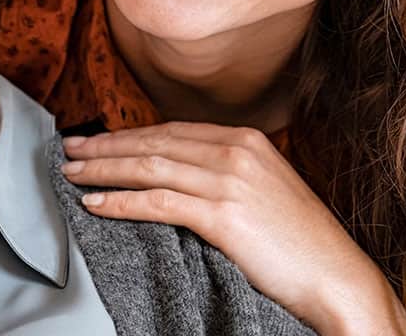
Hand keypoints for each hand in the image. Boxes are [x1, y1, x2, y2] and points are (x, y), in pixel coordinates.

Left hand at [62, 122, 405, 334]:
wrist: (336, 275)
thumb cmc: (300, 243)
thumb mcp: (265, 190)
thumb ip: (227, 173)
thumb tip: (179, 175)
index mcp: (247, 139)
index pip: (171, 130)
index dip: (129, 134)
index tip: (97, 140)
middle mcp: (237, 150)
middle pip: (154, 142)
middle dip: (106, 145)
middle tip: (69, 149)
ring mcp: (230, 180)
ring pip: (149, 167)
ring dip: (103, 170)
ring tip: (72, 174)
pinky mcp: (223, 215)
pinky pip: (158, 202)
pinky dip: (120, 202)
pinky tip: (95, 205)